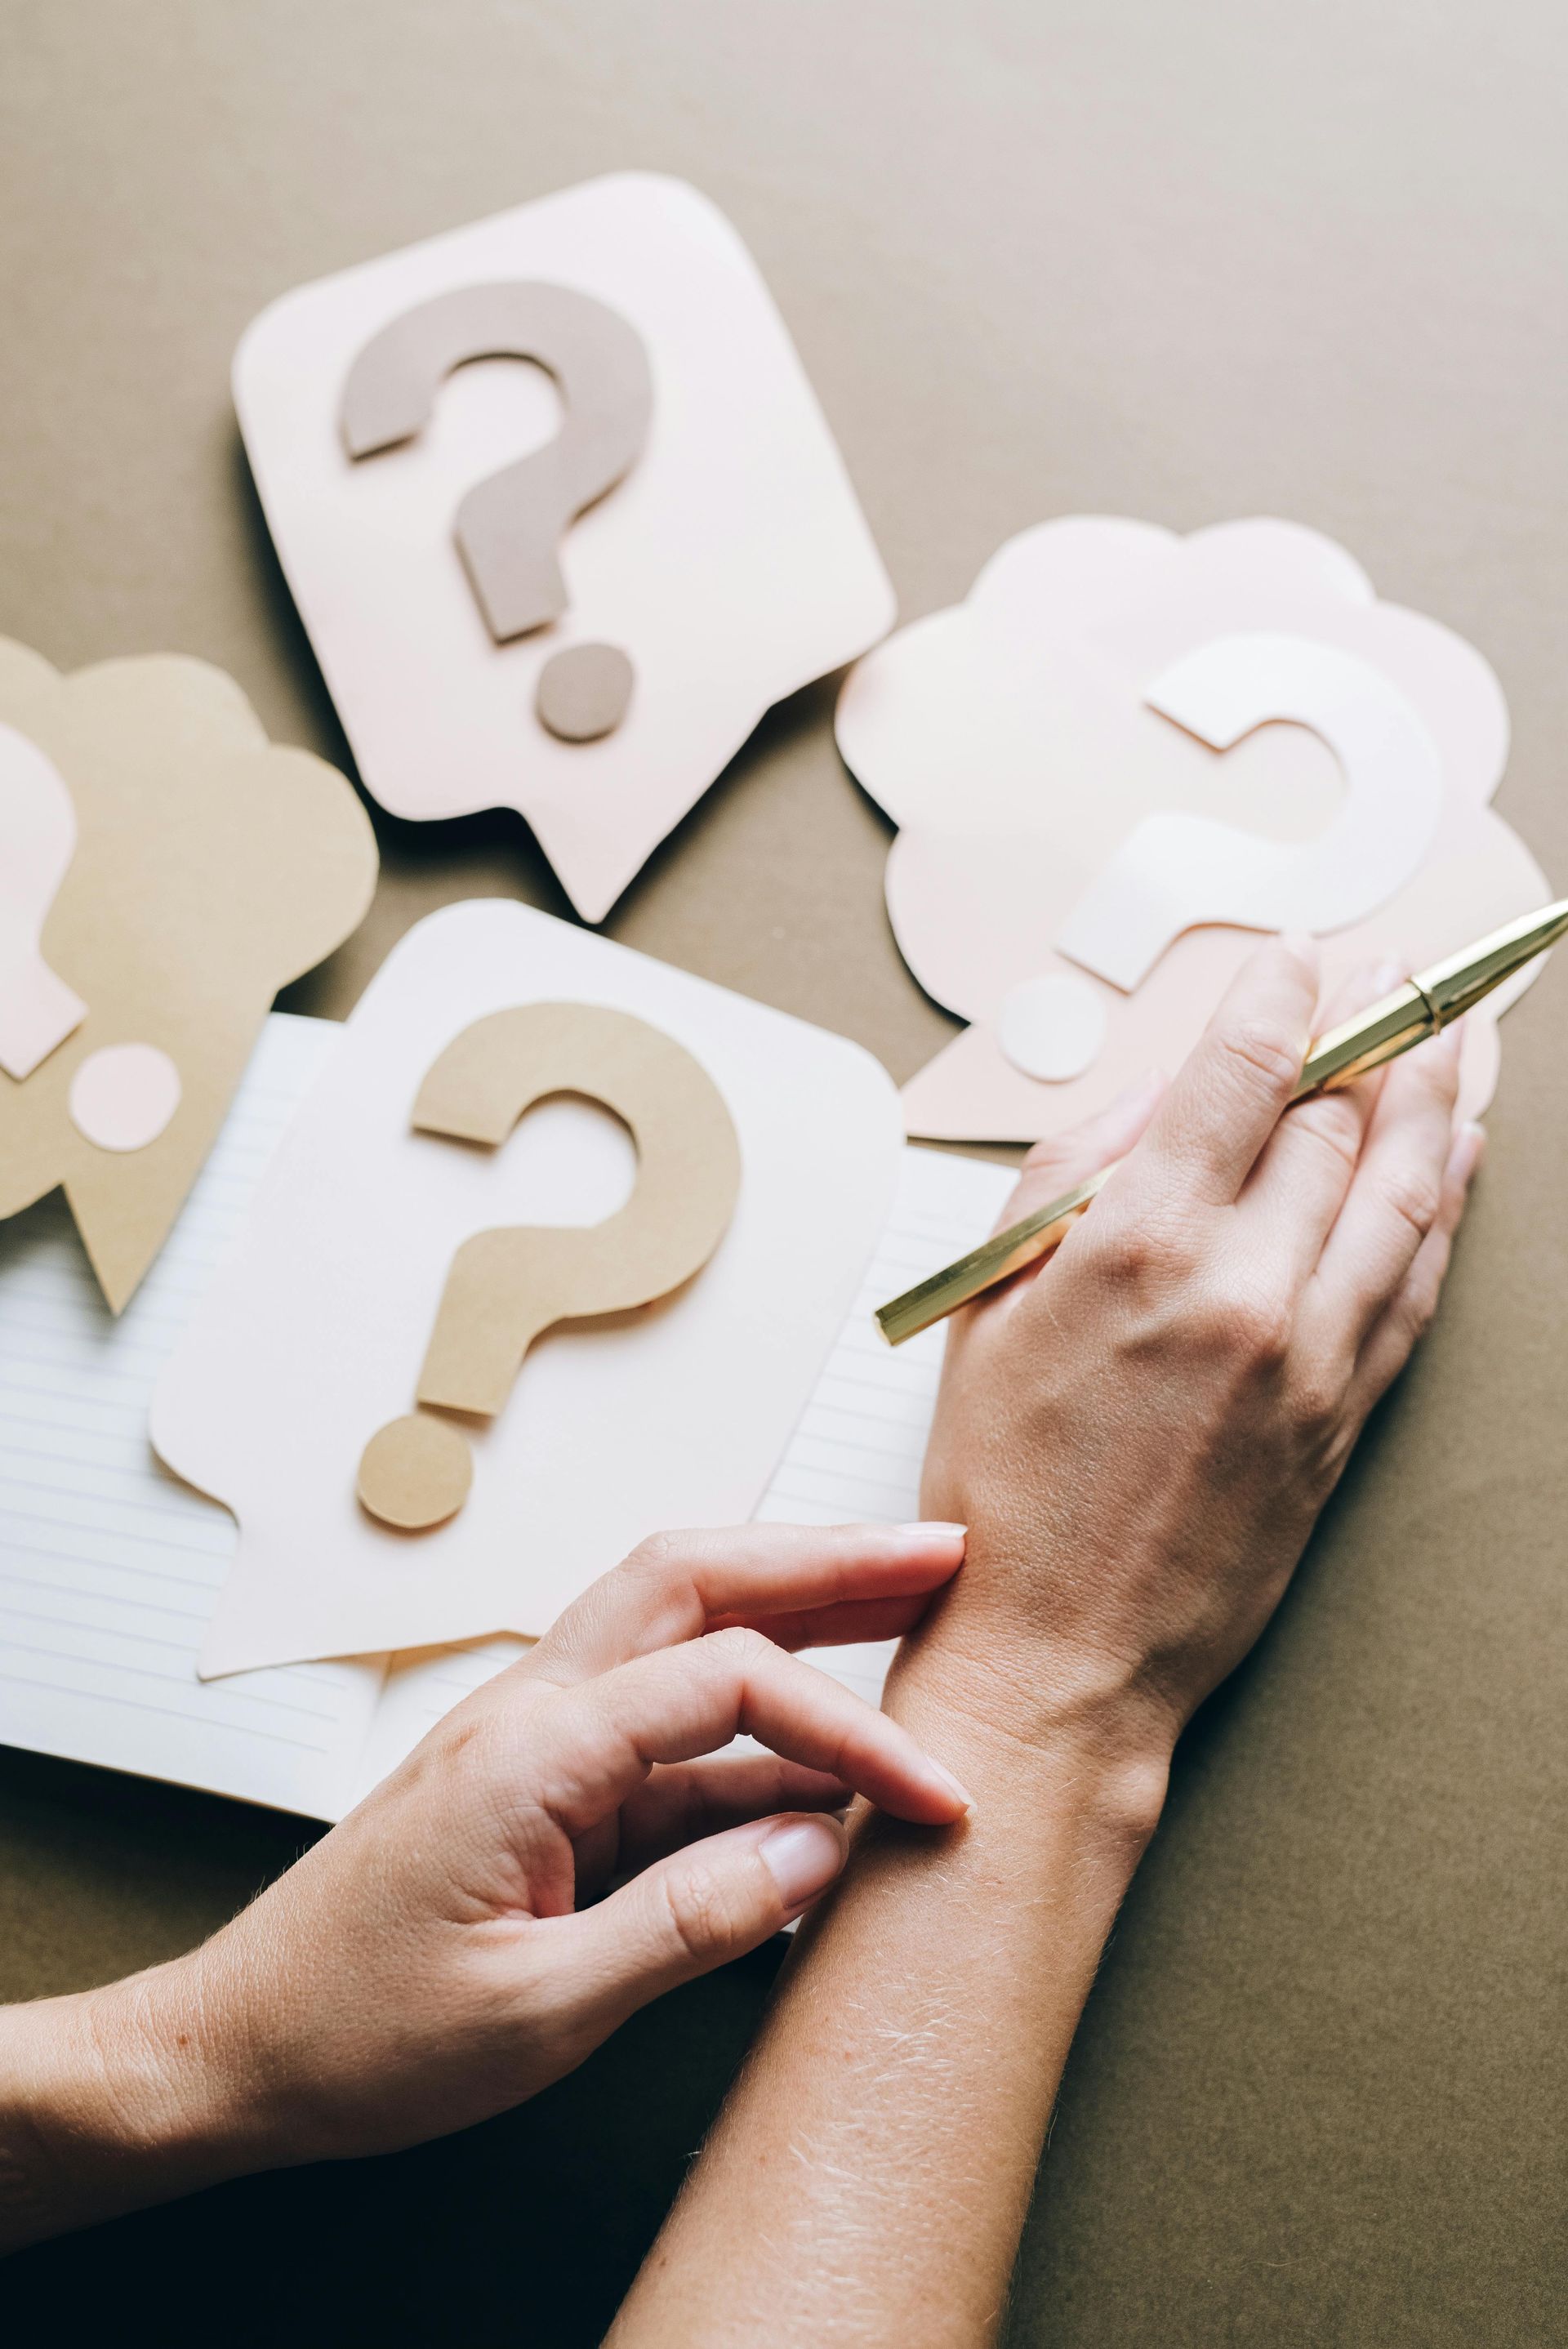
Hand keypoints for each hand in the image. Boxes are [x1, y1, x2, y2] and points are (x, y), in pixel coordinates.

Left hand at [0, 1521, 966, 2242]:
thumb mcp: (534, 2012)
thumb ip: (685, 1927)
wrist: (239, 2048)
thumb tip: (819, 1857)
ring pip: (680, 1622)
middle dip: (827, 1557)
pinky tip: (817, 1760)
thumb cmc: (359, 2032)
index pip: (728, 1683)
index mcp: (531, 1748)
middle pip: (697, 1577)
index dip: (849, 1728)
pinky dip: (752, 1721)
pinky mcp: (545, 1779)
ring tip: (905, 1600)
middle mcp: (534, 1707)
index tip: (934, 1789)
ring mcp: (537, 1734)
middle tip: (942, 1553)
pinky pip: (665, 1724)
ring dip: (793, 1602)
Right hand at [912, 936, 1481, 1776]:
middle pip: (1338, 1124)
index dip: (1280, 999)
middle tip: (1393, 982)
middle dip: (1370, 1036)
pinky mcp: (1347, 1416)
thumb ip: (1066, 1182)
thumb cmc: (1006, 1493)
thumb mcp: (985, 1312)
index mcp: (1138, 1252)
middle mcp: (1243, 1292)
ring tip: (1457, 1039)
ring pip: (1407, 1194)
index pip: (1240, 1077)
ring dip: (1439, 1102)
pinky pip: (1417, 1286)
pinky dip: (1447, 1210)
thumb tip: (1150, 1102)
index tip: (1299, 957)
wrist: (1065, 1654)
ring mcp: (1311, 1358)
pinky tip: (1458, 1160)